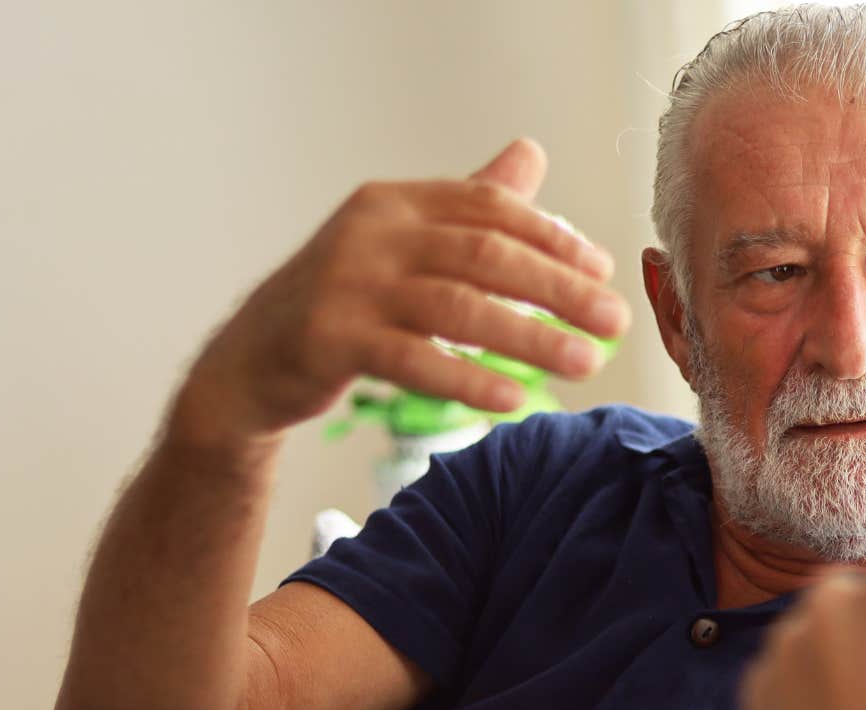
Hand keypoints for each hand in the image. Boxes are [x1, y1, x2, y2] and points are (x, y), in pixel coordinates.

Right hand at [175, 138, 629, 446]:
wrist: (251, 359)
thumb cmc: (344, 300)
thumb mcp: (404, 243)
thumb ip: (467, 205)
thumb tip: (530, 154)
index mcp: (397, 203)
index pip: (489, 209)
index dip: (553, 238)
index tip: (604, 271)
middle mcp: (372, 233)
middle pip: (485, 254)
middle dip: (559, 288)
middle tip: (615, 321)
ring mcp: (346, 286)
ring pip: (457, 308)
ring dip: (530, 338)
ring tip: (586, 364)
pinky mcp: (328, 340)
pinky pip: (412, 360)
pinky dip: (467, 379)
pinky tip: (512, 399)